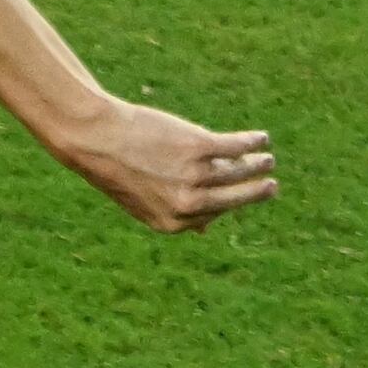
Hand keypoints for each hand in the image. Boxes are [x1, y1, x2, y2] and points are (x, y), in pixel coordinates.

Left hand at [53, 99, 277, 233]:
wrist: (97, 137)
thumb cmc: (117, 168)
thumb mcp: (143, 202)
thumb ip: (174, 216)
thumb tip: (206, 229)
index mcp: (173, 223)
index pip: (213, 215)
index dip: (227, 203)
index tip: (240, 194)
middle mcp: (187, 203)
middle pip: (233, 198)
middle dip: (256, 192)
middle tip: (271, 185)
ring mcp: (194, 175)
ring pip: (237, 172)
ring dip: (257, 164)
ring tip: (266, 158)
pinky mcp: (198, 146)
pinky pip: (235, 146)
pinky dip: (251, 142)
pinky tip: (261, 139)